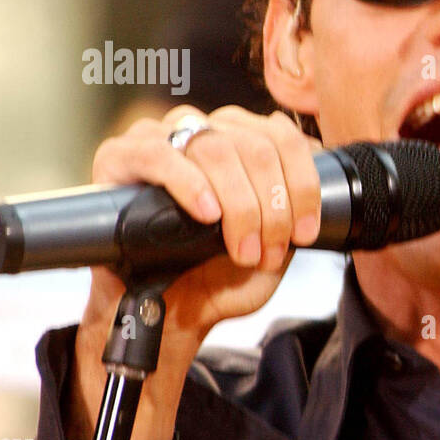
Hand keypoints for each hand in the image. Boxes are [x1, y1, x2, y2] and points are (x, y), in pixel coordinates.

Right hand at [83, 105, 322, 347]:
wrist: (171, 310)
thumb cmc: (220, 272)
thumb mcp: (275, 242)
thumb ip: (296, 210)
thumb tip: (320, 189)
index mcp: (242, 137)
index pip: (284, 137)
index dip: (303, 184)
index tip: (305, 232)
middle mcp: (204, 129)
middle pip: (255, 146)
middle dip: (272, 206)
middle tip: (269, 252)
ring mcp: (160, 136)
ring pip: (215, 147)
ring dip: (239, 204)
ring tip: (242, 250)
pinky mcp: (119, 156)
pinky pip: (158, 155)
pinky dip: (190, 184)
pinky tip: (206, 214)